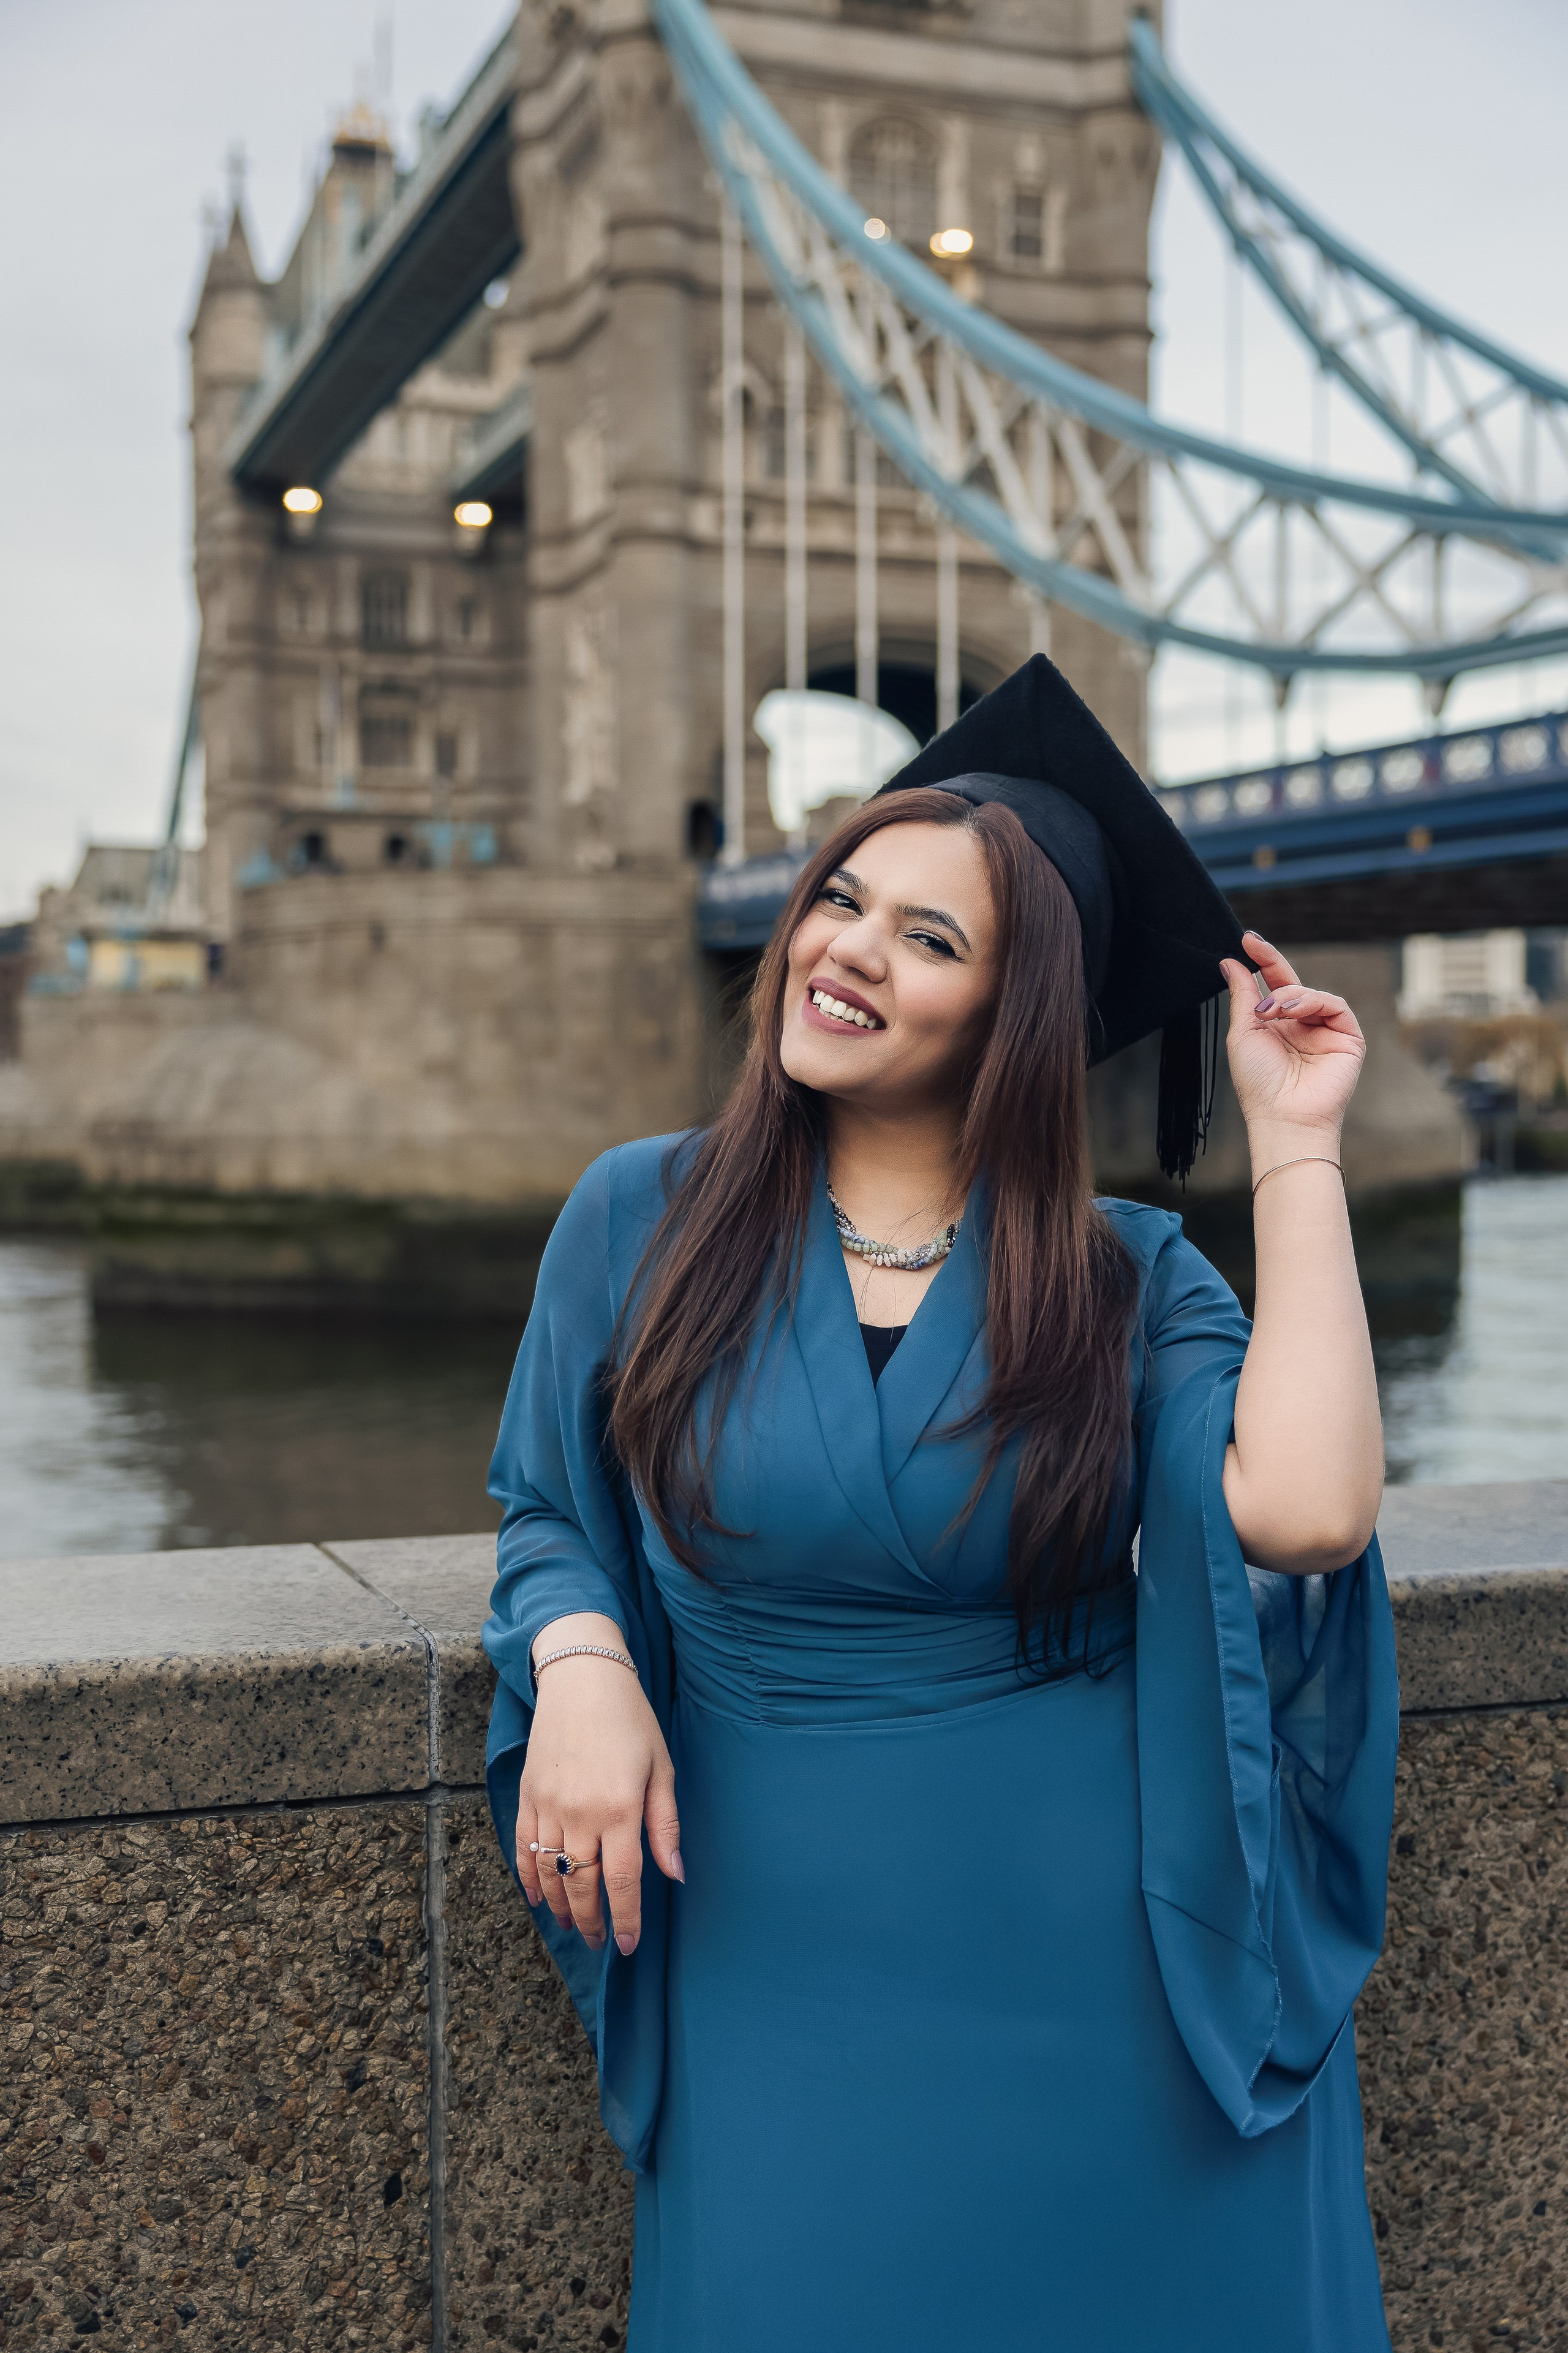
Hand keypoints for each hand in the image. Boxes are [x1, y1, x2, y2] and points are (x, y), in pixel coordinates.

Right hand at [517, 1620, 681, 1956]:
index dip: (626, 1918)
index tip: (629, 1945)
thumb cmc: (630, 1720)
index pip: (621, 1882)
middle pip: (582, 1885)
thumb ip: (665, 1825)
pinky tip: (537, 1898)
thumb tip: (675, 1875)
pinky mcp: (527, 1795)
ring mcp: (548, 1806)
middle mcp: (580, 1814)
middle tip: (600, 1941)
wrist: (582, 1677)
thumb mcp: (661, 1767)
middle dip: (591, 1921)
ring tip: (571, 1925)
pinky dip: (528, 1877)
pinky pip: (523, 1848)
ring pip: (550, 1873)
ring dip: (560, 1906)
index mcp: (619, 1809)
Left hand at [1220, 930, 1365, 1150]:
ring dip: (1288, 993)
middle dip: (1273, 962)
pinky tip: (1294, 1011)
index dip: (1262, 962)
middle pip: (1292, 983)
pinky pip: (1334, 1005)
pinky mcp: (1347, 1037)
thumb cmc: (1259, 1083)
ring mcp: (1324, 1031)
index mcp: (1274, 1028)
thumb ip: (1243, 996)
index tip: (1246, 940)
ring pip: (1311, 993)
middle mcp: (1300, 1028)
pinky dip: (1313, 1000)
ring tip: (1271, 1011)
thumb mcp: (1243, 1033)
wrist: (1284, 1116)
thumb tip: (1231, 963)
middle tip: (1254, 947)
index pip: (1271, 987)